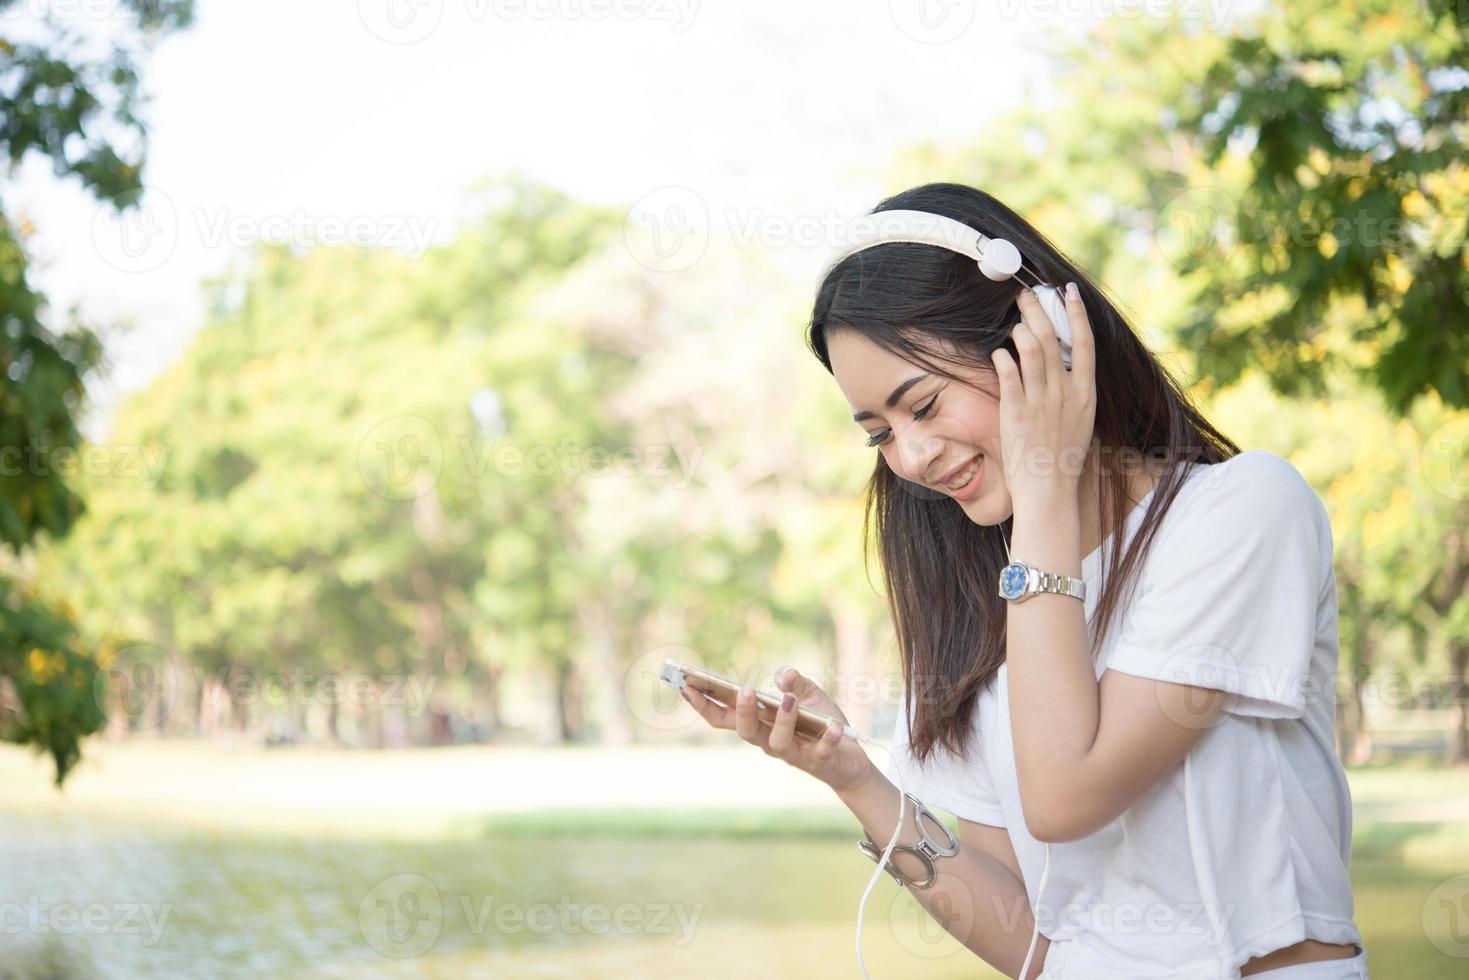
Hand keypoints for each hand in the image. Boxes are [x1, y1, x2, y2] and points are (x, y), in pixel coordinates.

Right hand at [680, 665, 875, 792]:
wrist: (849, 761)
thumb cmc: (821, 723)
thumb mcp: (809, 695)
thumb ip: (794, 682)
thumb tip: (781, 675)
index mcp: (760, 724)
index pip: (723, 716)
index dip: (702, 703)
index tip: (684, 684)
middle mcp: (769, 742)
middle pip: (746, 732)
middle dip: (743, 712)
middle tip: (744, 690)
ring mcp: (794, 754)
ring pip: (778, 743)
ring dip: (782, 720)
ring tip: (788, 699)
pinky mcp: (821, 761)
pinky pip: (821, 752)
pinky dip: (827, 739)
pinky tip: (832, 726)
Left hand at [991, 283, 1095, 497]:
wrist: (1048, 489)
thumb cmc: (1062, 459)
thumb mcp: (1079, 422)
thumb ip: (1074, 394)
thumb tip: (1066, 370)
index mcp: (1085, 394)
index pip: (1085, 343)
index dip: (1077, 313)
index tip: (1068, 291)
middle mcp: (1065, 393)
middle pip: (1052, 339)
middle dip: (1037, 311)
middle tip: (1025, 294)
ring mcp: (1041, 401)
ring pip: (1031, 350)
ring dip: (1019, 330)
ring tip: (1013, 323)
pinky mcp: (1016, 411)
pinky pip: (1008, 373)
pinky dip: (1002, 357)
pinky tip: (998, 353)